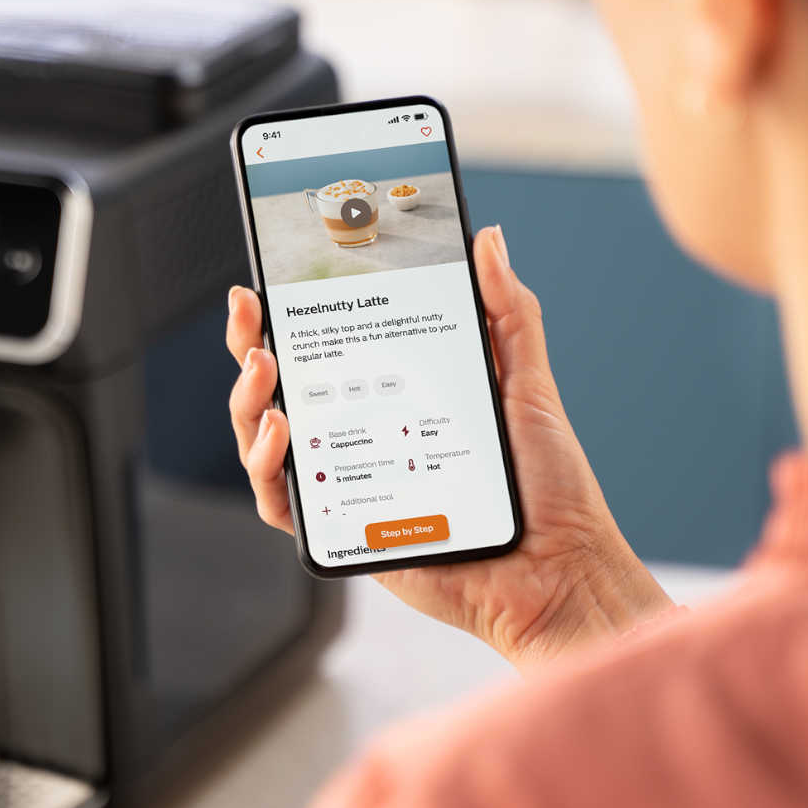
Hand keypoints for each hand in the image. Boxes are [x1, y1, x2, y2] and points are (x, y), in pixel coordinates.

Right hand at [225, 226, 672, 663]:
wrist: (559, 568)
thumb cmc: (547, 486)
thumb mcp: (527, 384)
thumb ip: (508, 313)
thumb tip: (488, 240)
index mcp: (396, 394)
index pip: (326, 347)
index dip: (285, 316)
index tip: (266, 282)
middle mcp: (363, 435)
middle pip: (280, 389)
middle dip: (250, 346)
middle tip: (253, 317)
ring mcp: (349, 482)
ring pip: (264, 441)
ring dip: (248, 402)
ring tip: (267, 372)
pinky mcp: (345, 532)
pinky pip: (281, 503)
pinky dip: (265, 468)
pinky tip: (280, 434)